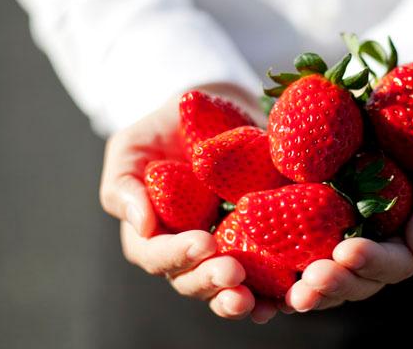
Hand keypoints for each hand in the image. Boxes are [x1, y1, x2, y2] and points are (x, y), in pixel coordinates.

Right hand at [99, 83, 276, 322]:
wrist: (215, 110)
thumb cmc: (165, 128)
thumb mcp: (131, 148)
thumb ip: (124, 187)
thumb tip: (142, 225)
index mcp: (154, 233)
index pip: (157, 255)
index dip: (177, 255)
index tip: (203, 243)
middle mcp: (188, 249)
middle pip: (193, 279)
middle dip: (211, 282)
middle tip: (232, 274)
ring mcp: (224, 247)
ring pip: (227, 286)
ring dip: (240, 298)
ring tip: (257, 302)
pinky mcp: (257, 239)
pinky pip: (265, 271)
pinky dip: (275, 287)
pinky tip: (288, 293)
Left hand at [285, 139, 412, 311]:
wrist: (391, 126)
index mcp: (404, 242)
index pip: (394, 263)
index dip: (372, 261)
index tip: (348, 250)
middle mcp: (371, 251)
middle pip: (356, 282)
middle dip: (336, 284)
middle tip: (314, 279)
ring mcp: (340, 246)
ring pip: (326, 281)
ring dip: (310, 290)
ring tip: (292, 294)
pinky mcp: (311, 234)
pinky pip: (296, 259)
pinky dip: (282, 278)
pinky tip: (265, 285)